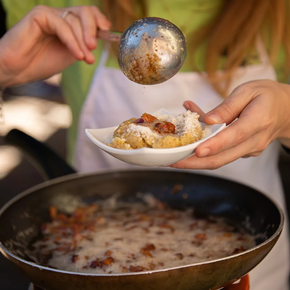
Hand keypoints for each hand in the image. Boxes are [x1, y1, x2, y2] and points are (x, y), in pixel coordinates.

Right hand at [0, 5, 109, 86]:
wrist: (17, 70)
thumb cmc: (40, 63)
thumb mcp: (70, 55)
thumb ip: (84, 45)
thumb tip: (101, 39)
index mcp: (68, 25)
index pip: (88, 15)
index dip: (100, 21)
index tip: (108, 32)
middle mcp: (60, 17)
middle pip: (85, 12)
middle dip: (93, 30)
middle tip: (94, 48)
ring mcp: (50, 14)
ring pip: (75, 20)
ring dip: (82, 42)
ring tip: (85, 59)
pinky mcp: (39, 15)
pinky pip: (62, 25)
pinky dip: (72, 41)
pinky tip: (77, 55)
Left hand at [171, 80, 289, 168]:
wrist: (286, 111)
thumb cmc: (267, 96)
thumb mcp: (248, 91)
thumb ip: (228, 106)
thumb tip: (209, 120)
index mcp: (258, 121)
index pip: (234, 136)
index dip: (214, 145)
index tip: (197, 151)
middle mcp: (253, 141)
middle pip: (222, 158)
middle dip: (194, 163)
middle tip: (172, 162)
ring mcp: (248, 150)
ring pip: (219, 160)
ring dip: (195, 161)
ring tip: (173, 158)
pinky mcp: (242, 152)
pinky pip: (221, 153)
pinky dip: (203, 149)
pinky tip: (189, 140)